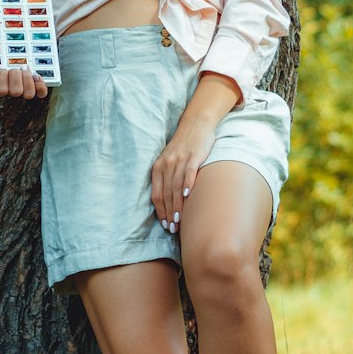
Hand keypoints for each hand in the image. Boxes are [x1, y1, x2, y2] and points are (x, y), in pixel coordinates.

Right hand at [0, 64, 47, 98]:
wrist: (9, 51)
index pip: (1, 90)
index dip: (2, 80)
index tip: (1, 66)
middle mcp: (13, 90)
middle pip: (16, 92)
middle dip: (16, 78)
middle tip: (16, 65)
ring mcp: (25, 89)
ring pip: (28, 94)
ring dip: (28, 81)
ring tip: (26, 68)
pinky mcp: (37, 86)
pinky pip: (41, 92)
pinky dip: (40, 85)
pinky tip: (37, 75)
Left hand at [151, 117, 216, 235]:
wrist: (195, 124)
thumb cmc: (183, 147)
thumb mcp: (169, 161)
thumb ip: (167, 178)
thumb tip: (168, 202)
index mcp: (158, 168)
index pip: (156, 195)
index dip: (160, 212)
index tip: (165, 225)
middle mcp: (166, 165)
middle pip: (165, 194)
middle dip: (169, 214)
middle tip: (173, 229)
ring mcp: (179, 160)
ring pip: (176, 188)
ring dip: (177, 206)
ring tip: (180, 221)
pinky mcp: (193, 156)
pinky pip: (188, 173)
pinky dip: (187, 185)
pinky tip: (188, 196)